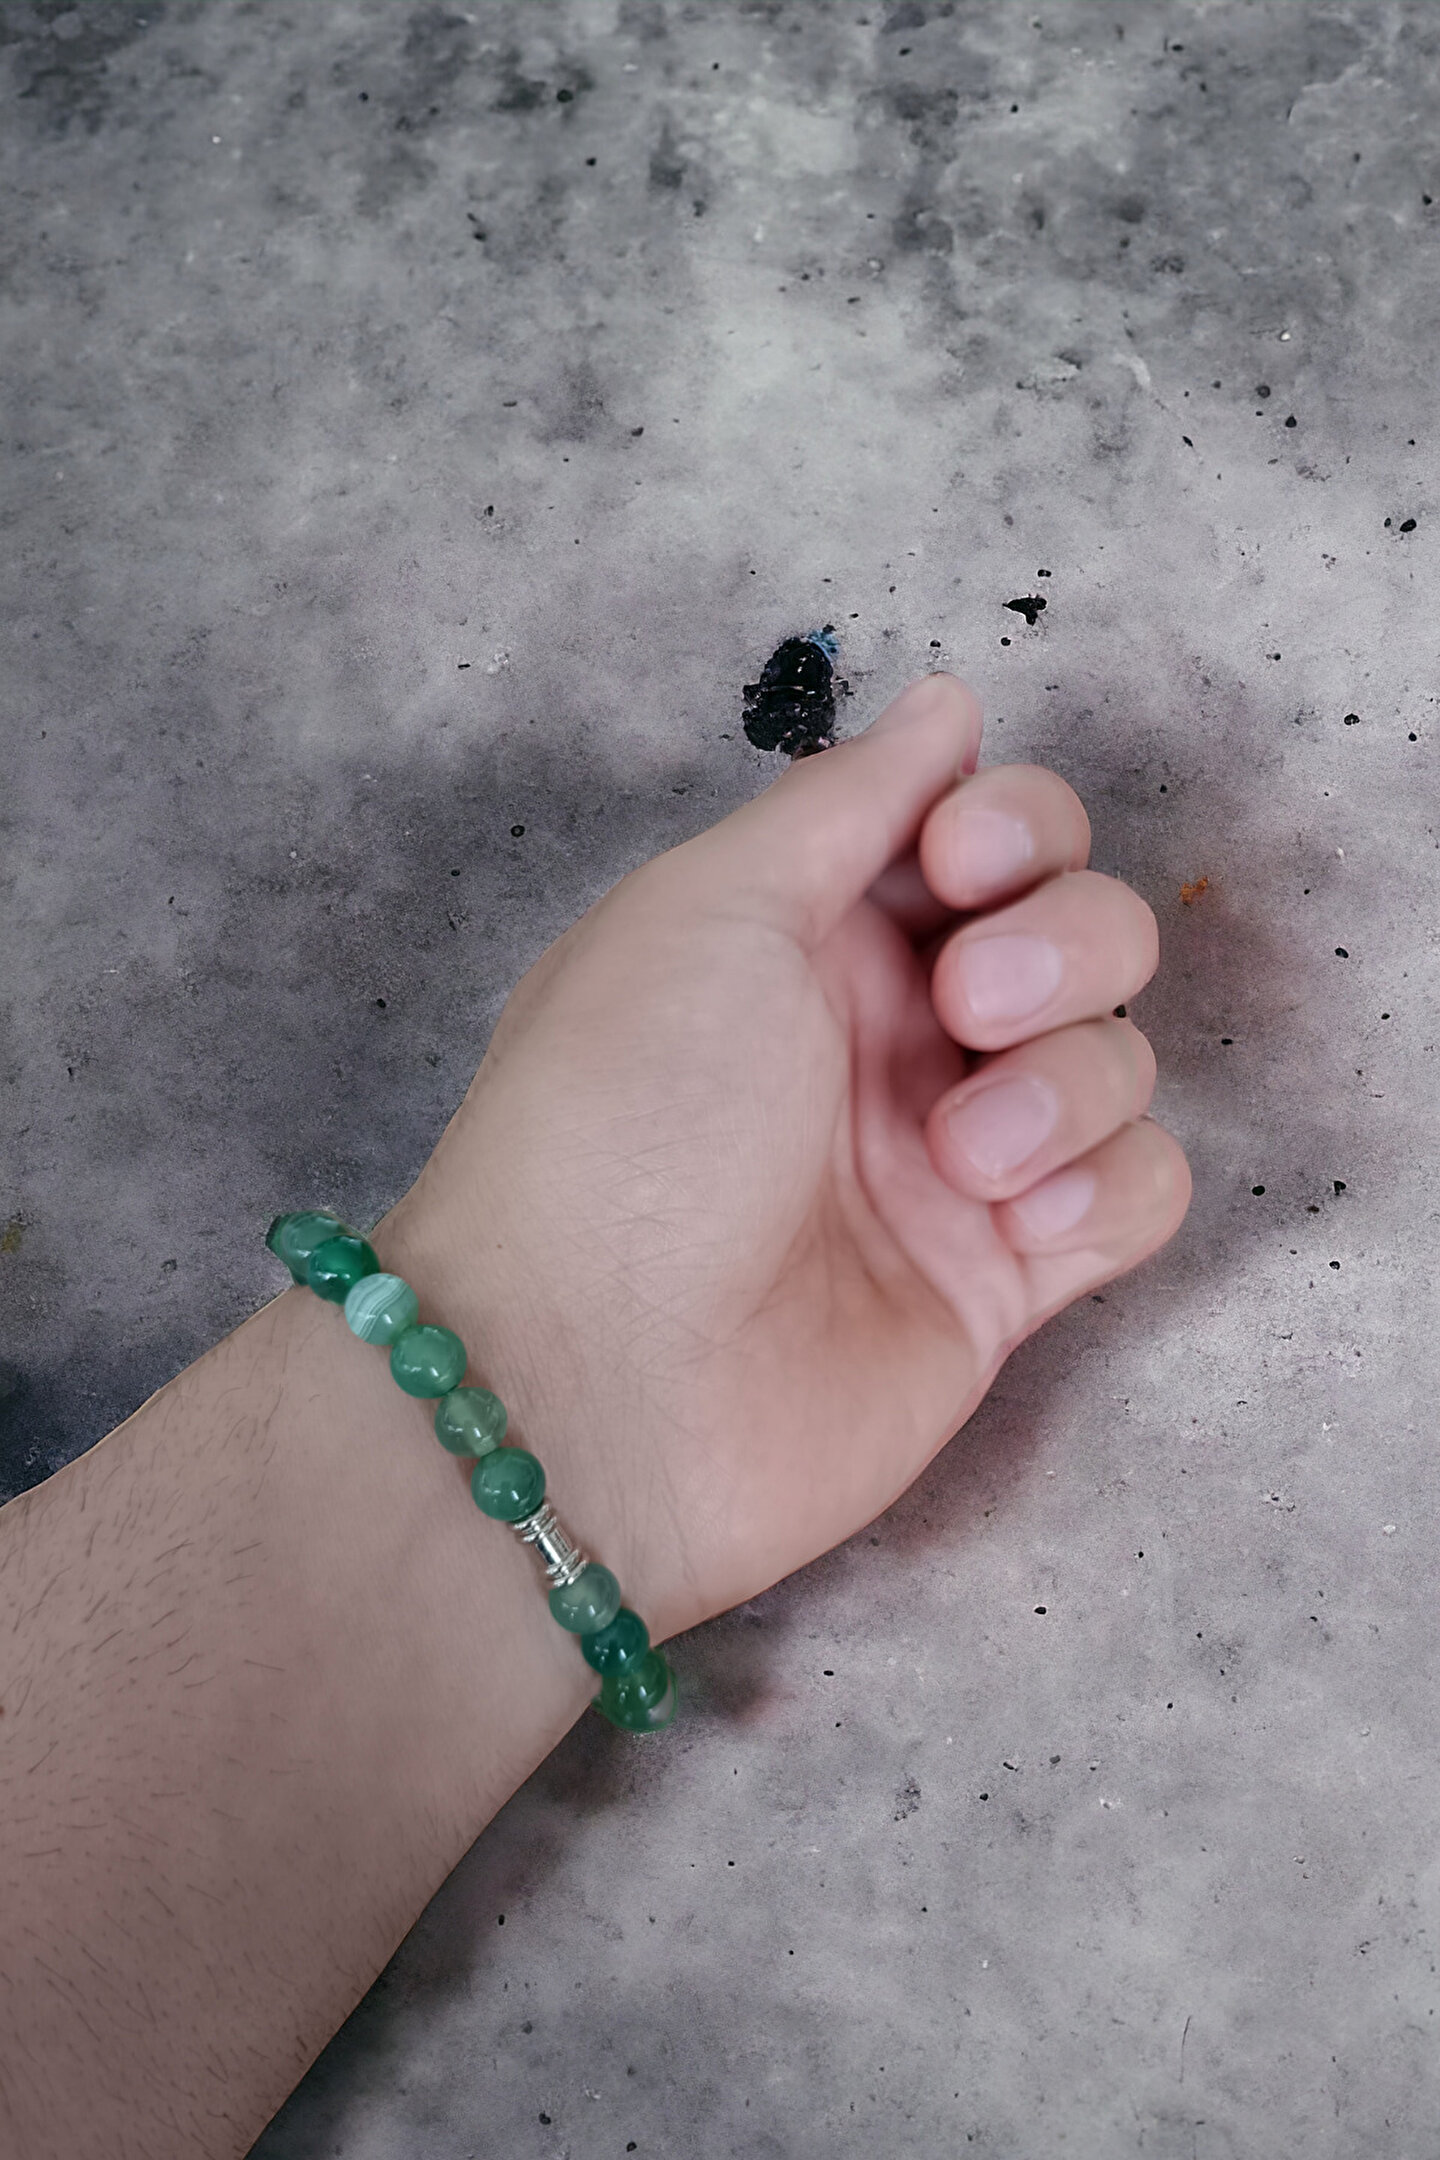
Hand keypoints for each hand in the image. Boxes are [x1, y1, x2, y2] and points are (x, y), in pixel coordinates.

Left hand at [385, 674, 1189, 1647]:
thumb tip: (946, 702)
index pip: (993, 833)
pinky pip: (1136, 1191)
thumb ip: (846, 801)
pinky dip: (1102, 1189)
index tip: (960, 865)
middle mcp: (896, 1034)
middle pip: (1085, 931)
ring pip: (1117, 1059)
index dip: (1016, 827)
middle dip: (1062, 947)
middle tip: (967, 1007)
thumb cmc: (624, 1114)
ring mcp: (957, 1160)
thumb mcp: (709, 908)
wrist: (596, 1380)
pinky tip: (1015, 1226)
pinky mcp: (1006, 1279)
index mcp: (818, 930)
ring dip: (1066, 1085)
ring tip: (961, 1160)